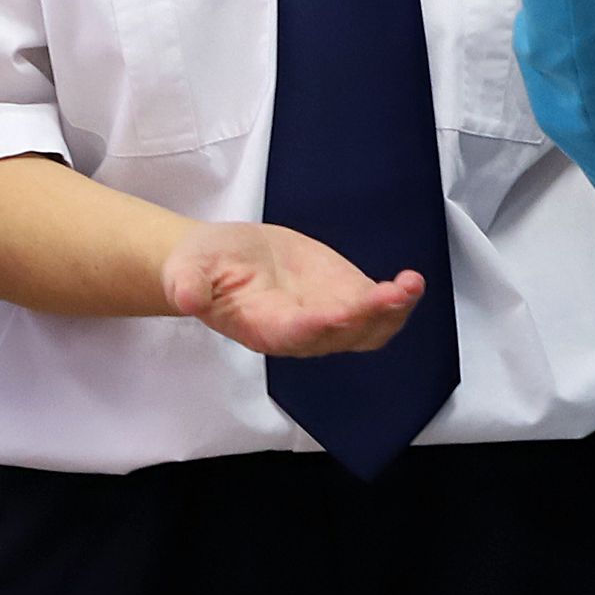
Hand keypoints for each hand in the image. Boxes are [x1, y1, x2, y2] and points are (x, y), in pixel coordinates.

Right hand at [161, 222, 424, 356]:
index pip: (295, 333)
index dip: (319, 324)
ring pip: (368, 330)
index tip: (341, 311)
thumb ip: (187, 285)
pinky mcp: (344, 297)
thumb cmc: (202, 267)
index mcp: (264, 326)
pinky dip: (397, 299)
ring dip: (392, 312)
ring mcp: (328, 317)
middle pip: (341, 334)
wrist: (222, 260)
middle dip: (368, 316)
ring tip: (410, 285)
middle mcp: (301, 332)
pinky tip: (412, 281)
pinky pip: (377, 309)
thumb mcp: (187, 269)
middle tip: (391, 293)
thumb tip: (183, 297)